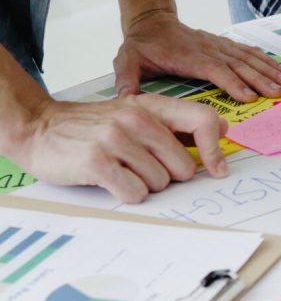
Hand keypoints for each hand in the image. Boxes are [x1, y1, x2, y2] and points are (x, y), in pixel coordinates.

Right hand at [11, 94, 227, 203]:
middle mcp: (137, 118)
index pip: (204, 121)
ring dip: (144, 185)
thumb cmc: (94, 127)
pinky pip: (135, 193)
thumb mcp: (137, 114)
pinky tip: (110, 180)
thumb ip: (176, 124)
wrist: (38, 127)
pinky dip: (126, 194)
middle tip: (142, 167)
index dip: (216, 151)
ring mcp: (116, 139)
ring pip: (160, 183)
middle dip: (169, 176)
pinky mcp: (97, 161)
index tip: (218, 171)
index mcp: (153, 106)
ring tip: (121, 169)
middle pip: (184, 168)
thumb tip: (221, 130)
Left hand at [114, 11, 280, 102]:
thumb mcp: (127, 59)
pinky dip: (264, 60)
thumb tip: (126, 97)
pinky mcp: (223, 45)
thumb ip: (127, 78)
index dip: (233, 82)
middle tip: (278, 92)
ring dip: (268, 71)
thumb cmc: (142, 44)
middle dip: (261, 79)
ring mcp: (217, 45)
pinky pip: (247, 51)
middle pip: (239, 64)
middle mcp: (208, 49)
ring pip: (247, 58)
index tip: (249, 96)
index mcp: (189, 56)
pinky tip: (278, 68)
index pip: (215, 69)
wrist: (151, 21)